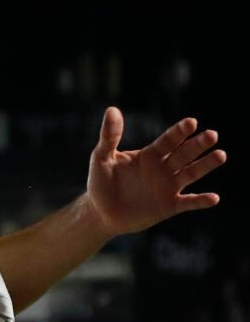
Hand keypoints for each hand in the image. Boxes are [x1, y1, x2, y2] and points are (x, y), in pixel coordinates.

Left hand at [85, 107, 224, 236]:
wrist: (100, 212)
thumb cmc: (100, 182)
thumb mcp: (101, 157)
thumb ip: (109, 136)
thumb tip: (111, 109)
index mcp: (150, 154)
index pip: (168, 140)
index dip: (179, 132)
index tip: (191, 122)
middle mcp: (163, 168)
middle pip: (184, 154)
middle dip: (197, 145)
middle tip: (211, 135)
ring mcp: (168, 187)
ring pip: (191, 173)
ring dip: (205, 165)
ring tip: (221, 155)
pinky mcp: (169, 206)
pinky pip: (188, 203)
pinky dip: (200, 201)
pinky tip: (214, 198)